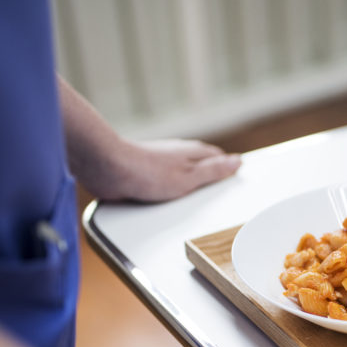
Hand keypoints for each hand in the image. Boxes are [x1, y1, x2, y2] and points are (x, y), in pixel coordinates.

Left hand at [59, 76, 240, 202]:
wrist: (109, 169)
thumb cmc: (147, 173)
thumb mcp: (189, 178)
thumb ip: (213, 171)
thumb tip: (237, 162)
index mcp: (191, 153)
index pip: (217, 157)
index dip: (227, 165)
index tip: (237, 172)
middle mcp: (176, 154)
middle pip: (200, 160)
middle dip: (211, 169)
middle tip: (223, 178)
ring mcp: (159, 162)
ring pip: (181, 168)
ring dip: (191, 176)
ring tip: (199, 187)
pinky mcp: (143, 171)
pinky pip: (164, 177)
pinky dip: (172, 184)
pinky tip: (169, 192)